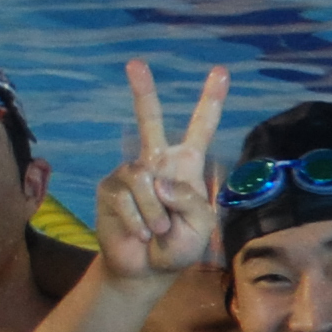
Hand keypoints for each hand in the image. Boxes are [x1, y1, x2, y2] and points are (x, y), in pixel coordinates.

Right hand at [95, 59, 228, 285]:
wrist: (146, 268)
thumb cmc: (179, 245)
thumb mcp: (201, 226)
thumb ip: (191, 200)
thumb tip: (158, 180)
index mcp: (187, 165)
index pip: (201, 128)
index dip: (211, 101)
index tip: (221, 71)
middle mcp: (157, 162)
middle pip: (150, 122)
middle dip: (143, 92)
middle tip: (135, 63)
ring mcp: (131, 173)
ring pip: (145, 180)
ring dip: (157, 213)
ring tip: (158, 231)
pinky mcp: (110, 189)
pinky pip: (127, 198)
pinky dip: (140, 221)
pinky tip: (141, 233)